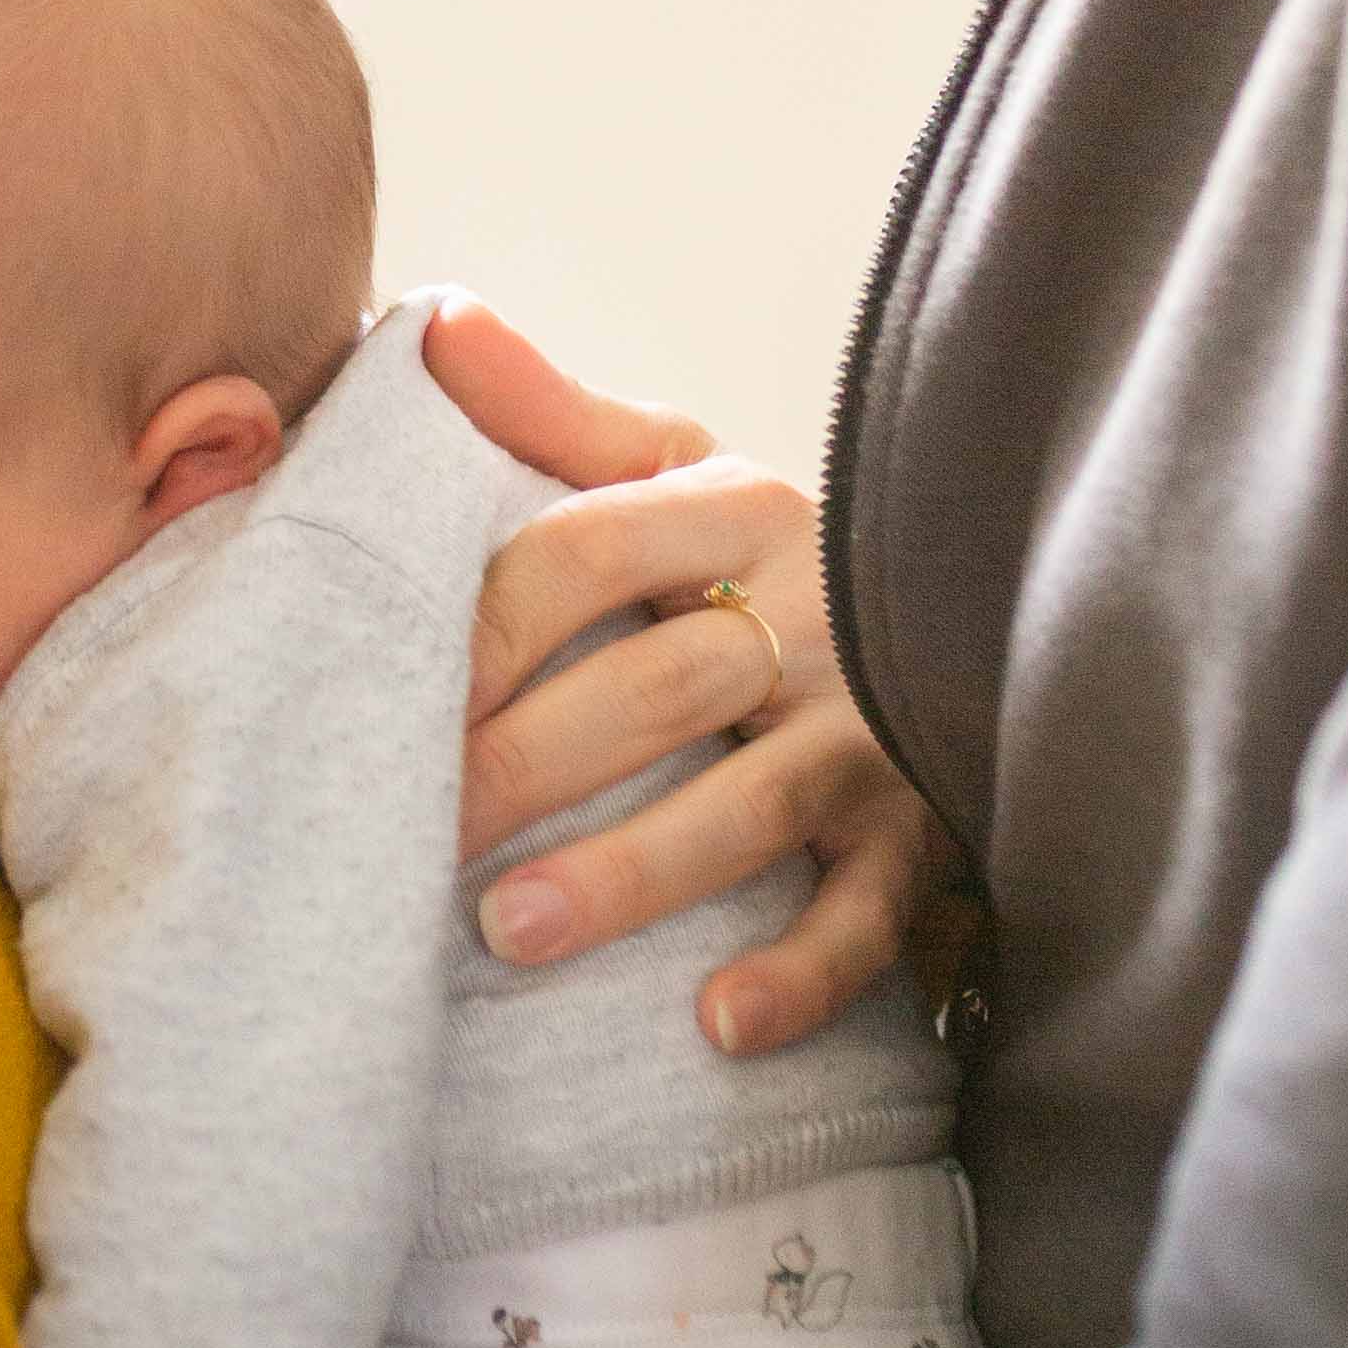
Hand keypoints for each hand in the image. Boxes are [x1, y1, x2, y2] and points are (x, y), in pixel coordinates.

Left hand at [424, 301, 972, 1056]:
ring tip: (504, 931)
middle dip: (517, 763)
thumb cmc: (771, 559)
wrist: (979, 613)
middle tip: (400, 836)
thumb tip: (432, 321)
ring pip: (747, 807)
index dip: (475, 631)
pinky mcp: (920, 841)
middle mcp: (810, 619)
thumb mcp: (677, 471)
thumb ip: (553, 414)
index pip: (580, 554)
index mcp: (737, 511)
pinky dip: (801, 976)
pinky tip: (719, 1025)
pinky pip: (865, 919)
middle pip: (649, 689)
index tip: (368, 689)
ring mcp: (871, 737)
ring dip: (627, 874)